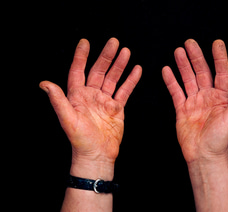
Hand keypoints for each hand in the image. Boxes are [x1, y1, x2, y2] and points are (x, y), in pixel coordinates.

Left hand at [40, 38, 141, 165]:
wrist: (97, 154)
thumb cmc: (80, 140)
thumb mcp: (67, 119)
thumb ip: (58, 100)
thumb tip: (44, 84)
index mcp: (77, 96)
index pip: (79, 71)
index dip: (81, 56)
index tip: (85, 42)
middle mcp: (91, 95)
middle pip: (99, 71)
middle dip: (106, 56)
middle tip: (114, 42)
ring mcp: (105, 100)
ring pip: (113, 78)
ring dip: (119, 65)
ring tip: (126, 52)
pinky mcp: (117, 107)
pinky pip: (125, 90)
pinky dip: (131, 80)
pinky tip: (136, 70)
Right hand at [162, 39, 227, 163]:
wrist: (203, 155)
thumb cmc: (220, 140)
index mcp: (222, 97)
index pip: (222, 73)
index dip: (220, 58)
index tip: (217, 43)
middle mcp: (208, 97)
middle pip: (202, 72)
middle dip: (196, 57)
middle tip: (189, 43)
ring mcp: (194, 102)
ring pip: (188, 79)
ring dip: (183, 65)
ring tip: (178, 51)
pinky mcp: (182, 109)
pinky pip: (176, 92)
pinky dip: (171, 81)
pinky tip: (167, 70)